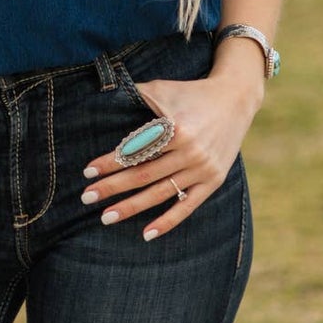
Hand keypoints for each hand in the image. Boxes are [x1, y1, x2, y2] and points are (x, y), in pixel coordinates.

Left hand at [80, 72, 260, 240]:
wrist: (235, 99)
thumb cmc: (190, 92)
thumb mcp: (162, 88)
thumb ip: (134, 95)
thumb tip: (99, 99)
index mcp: (176, 128)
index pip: (135, 150)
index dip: (110, 162)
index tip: (87, 171)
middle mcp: (190, 151)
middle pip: (143, 174)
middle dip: (112, 187)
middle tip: (86, 197)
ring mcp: (203, 168)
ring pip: (160, 193)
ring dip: (131, 207)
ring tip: (106, 217)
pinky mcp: (213, 181)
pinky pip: (187, 206)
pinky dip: (167, 222)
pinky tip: (146, 234)